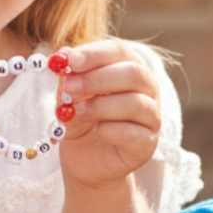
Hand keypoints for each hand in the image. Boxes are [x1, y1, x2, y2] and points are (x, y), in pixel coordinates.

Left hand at [57, 41, 161, 188]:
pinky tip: (96, 131)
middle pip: (134, 73)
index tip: (67, 60)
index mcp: (129, 68)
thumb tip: (61, 57)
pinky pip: (134, 133)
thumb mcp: (69, 97)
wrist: (85, 161)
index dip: (93, 54)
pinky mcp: (147, 144)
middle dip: (97, 79)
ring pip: (135, 103)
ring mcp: (151, 117)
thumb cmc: (81, 121)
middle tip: (68, 87)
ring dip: (100, 106)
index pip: (119, 51)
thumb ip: (68, 79)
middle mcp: (147, 90)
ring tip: (74, 113)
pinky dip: (110, 130)